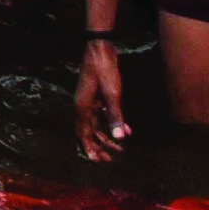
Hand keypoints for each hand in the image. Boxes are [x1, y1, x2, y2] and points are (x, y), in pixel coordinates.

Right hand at [75, 36, 133, 158]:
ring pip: (96, 124)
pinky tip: (126, 129)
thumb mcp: (112, 94)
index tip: (98, 160)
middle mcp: (83, 105)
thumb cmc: (104, 70)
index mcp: (82, 107)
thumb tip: (119, 138)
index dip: (89, 148)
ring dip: (107, 136)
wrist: (100, 49)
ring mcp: (89, 100)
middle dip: (99, 145)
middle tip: (110, 158)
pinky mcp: (96, 96)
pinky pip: (102, 115)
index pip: (83, 133)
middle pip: (89, 131)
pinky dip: (112, 123)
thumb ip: (115, 116)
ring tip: (120, 147)